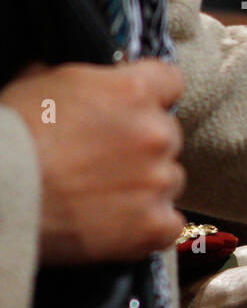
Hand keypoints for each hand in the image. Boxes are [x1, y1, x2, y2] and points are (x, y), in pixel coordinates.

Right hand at [0, 61, 186, 265]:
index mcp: (133, 91)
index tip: (135, 108)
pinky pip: (169, 224)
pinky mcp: (152, 224)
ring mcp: (157, 181)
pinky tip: (117, 224)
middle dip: (142, 145)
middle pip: (168, 135)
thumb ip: (85, 82)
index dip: (152, 95)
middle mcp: (155, 133)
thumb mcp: (39, 84)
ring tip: (100, 195)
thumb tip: (90, 85)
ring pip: (170, 179)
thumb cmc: (7, 135)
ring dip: (146, 185)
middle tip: (103, 159)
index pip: (170, 81)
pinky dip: (148, 225)